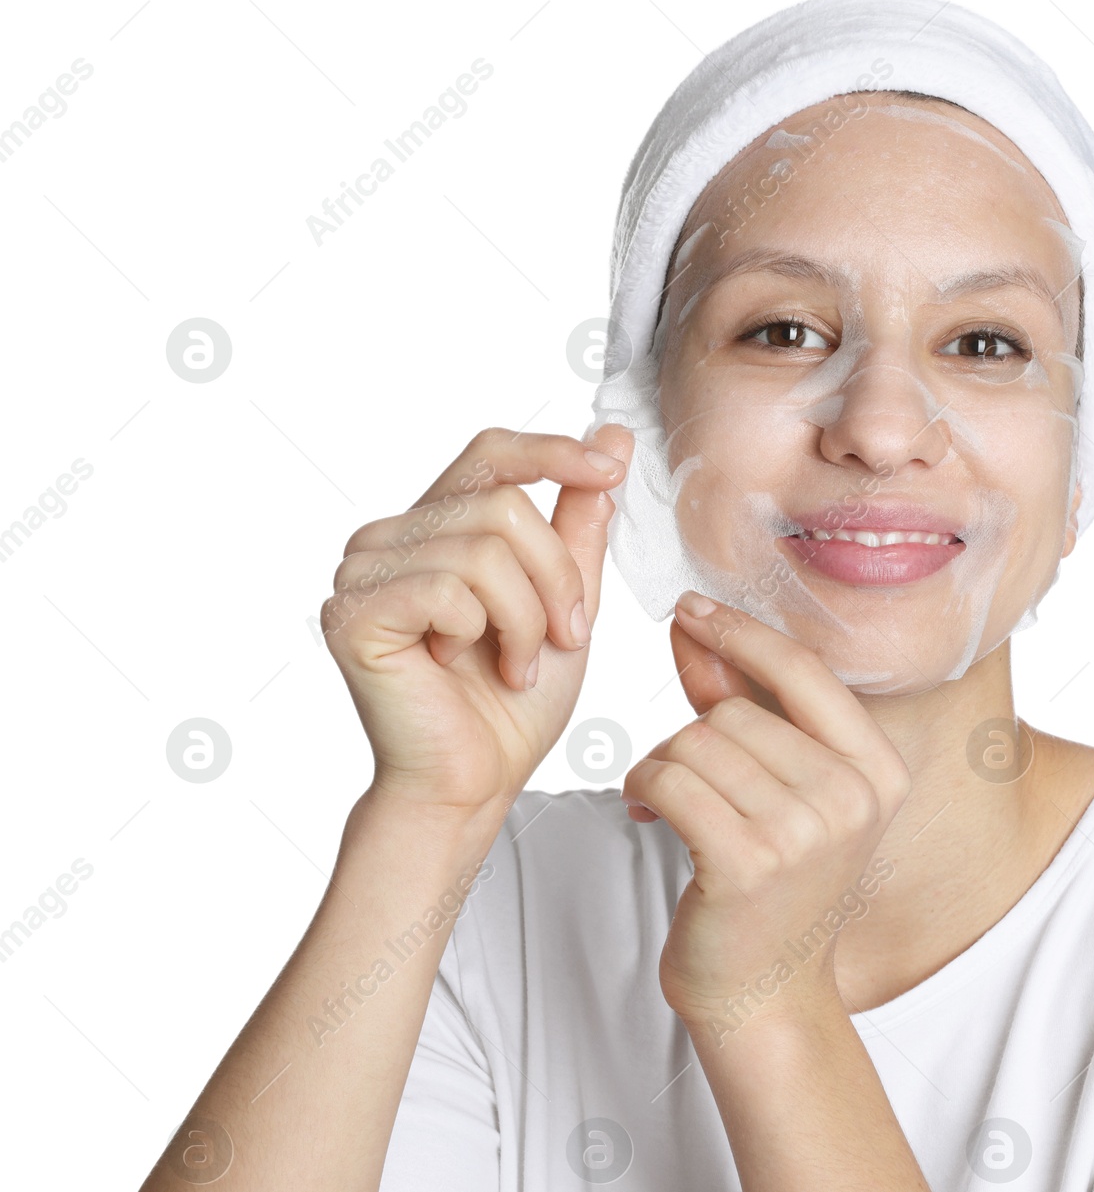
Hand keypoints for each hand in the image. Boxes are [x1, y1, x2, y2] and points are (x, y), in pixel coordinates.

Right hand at [322, 424, 633, 813]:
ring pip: (485, 548)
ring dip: (526, 617)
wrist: (473, 782)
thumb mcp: (567, 600)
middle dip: (556, 577)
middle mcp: (389, 535)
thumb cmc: (513, 702)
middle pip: (504, 504)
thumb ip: (580, 524)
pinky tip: (465, 667)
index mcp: (436, 524)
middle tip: (564, 637)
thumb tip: (613, 439)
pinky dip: (483, 633)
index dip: (553, 452)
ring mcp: (363, 570)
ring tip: (517, 664)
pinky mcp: (353, 612)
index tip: (611, 470)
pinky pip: (449, 588)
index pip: (492, 452)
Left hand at [621, 591, 912, 1033]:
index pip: (806, 670)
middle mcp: (852, 798)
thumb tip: (695, 624)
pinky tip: (645, 813)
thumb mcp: (780, 790)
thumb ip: (745, 703)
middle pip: (738, 710)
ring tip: (664, 804)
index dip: (743, 632)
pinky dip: (643, 788)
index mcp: (878, 771)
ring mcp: (805, 831)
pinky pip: (671, 780)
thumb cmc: (770, 888)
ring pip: (698, 741)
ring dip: (661, 765)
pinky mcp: (748, 861)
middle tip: (680, 781)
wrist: (762, 995)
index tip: (692, 610)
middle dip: (689, 735)